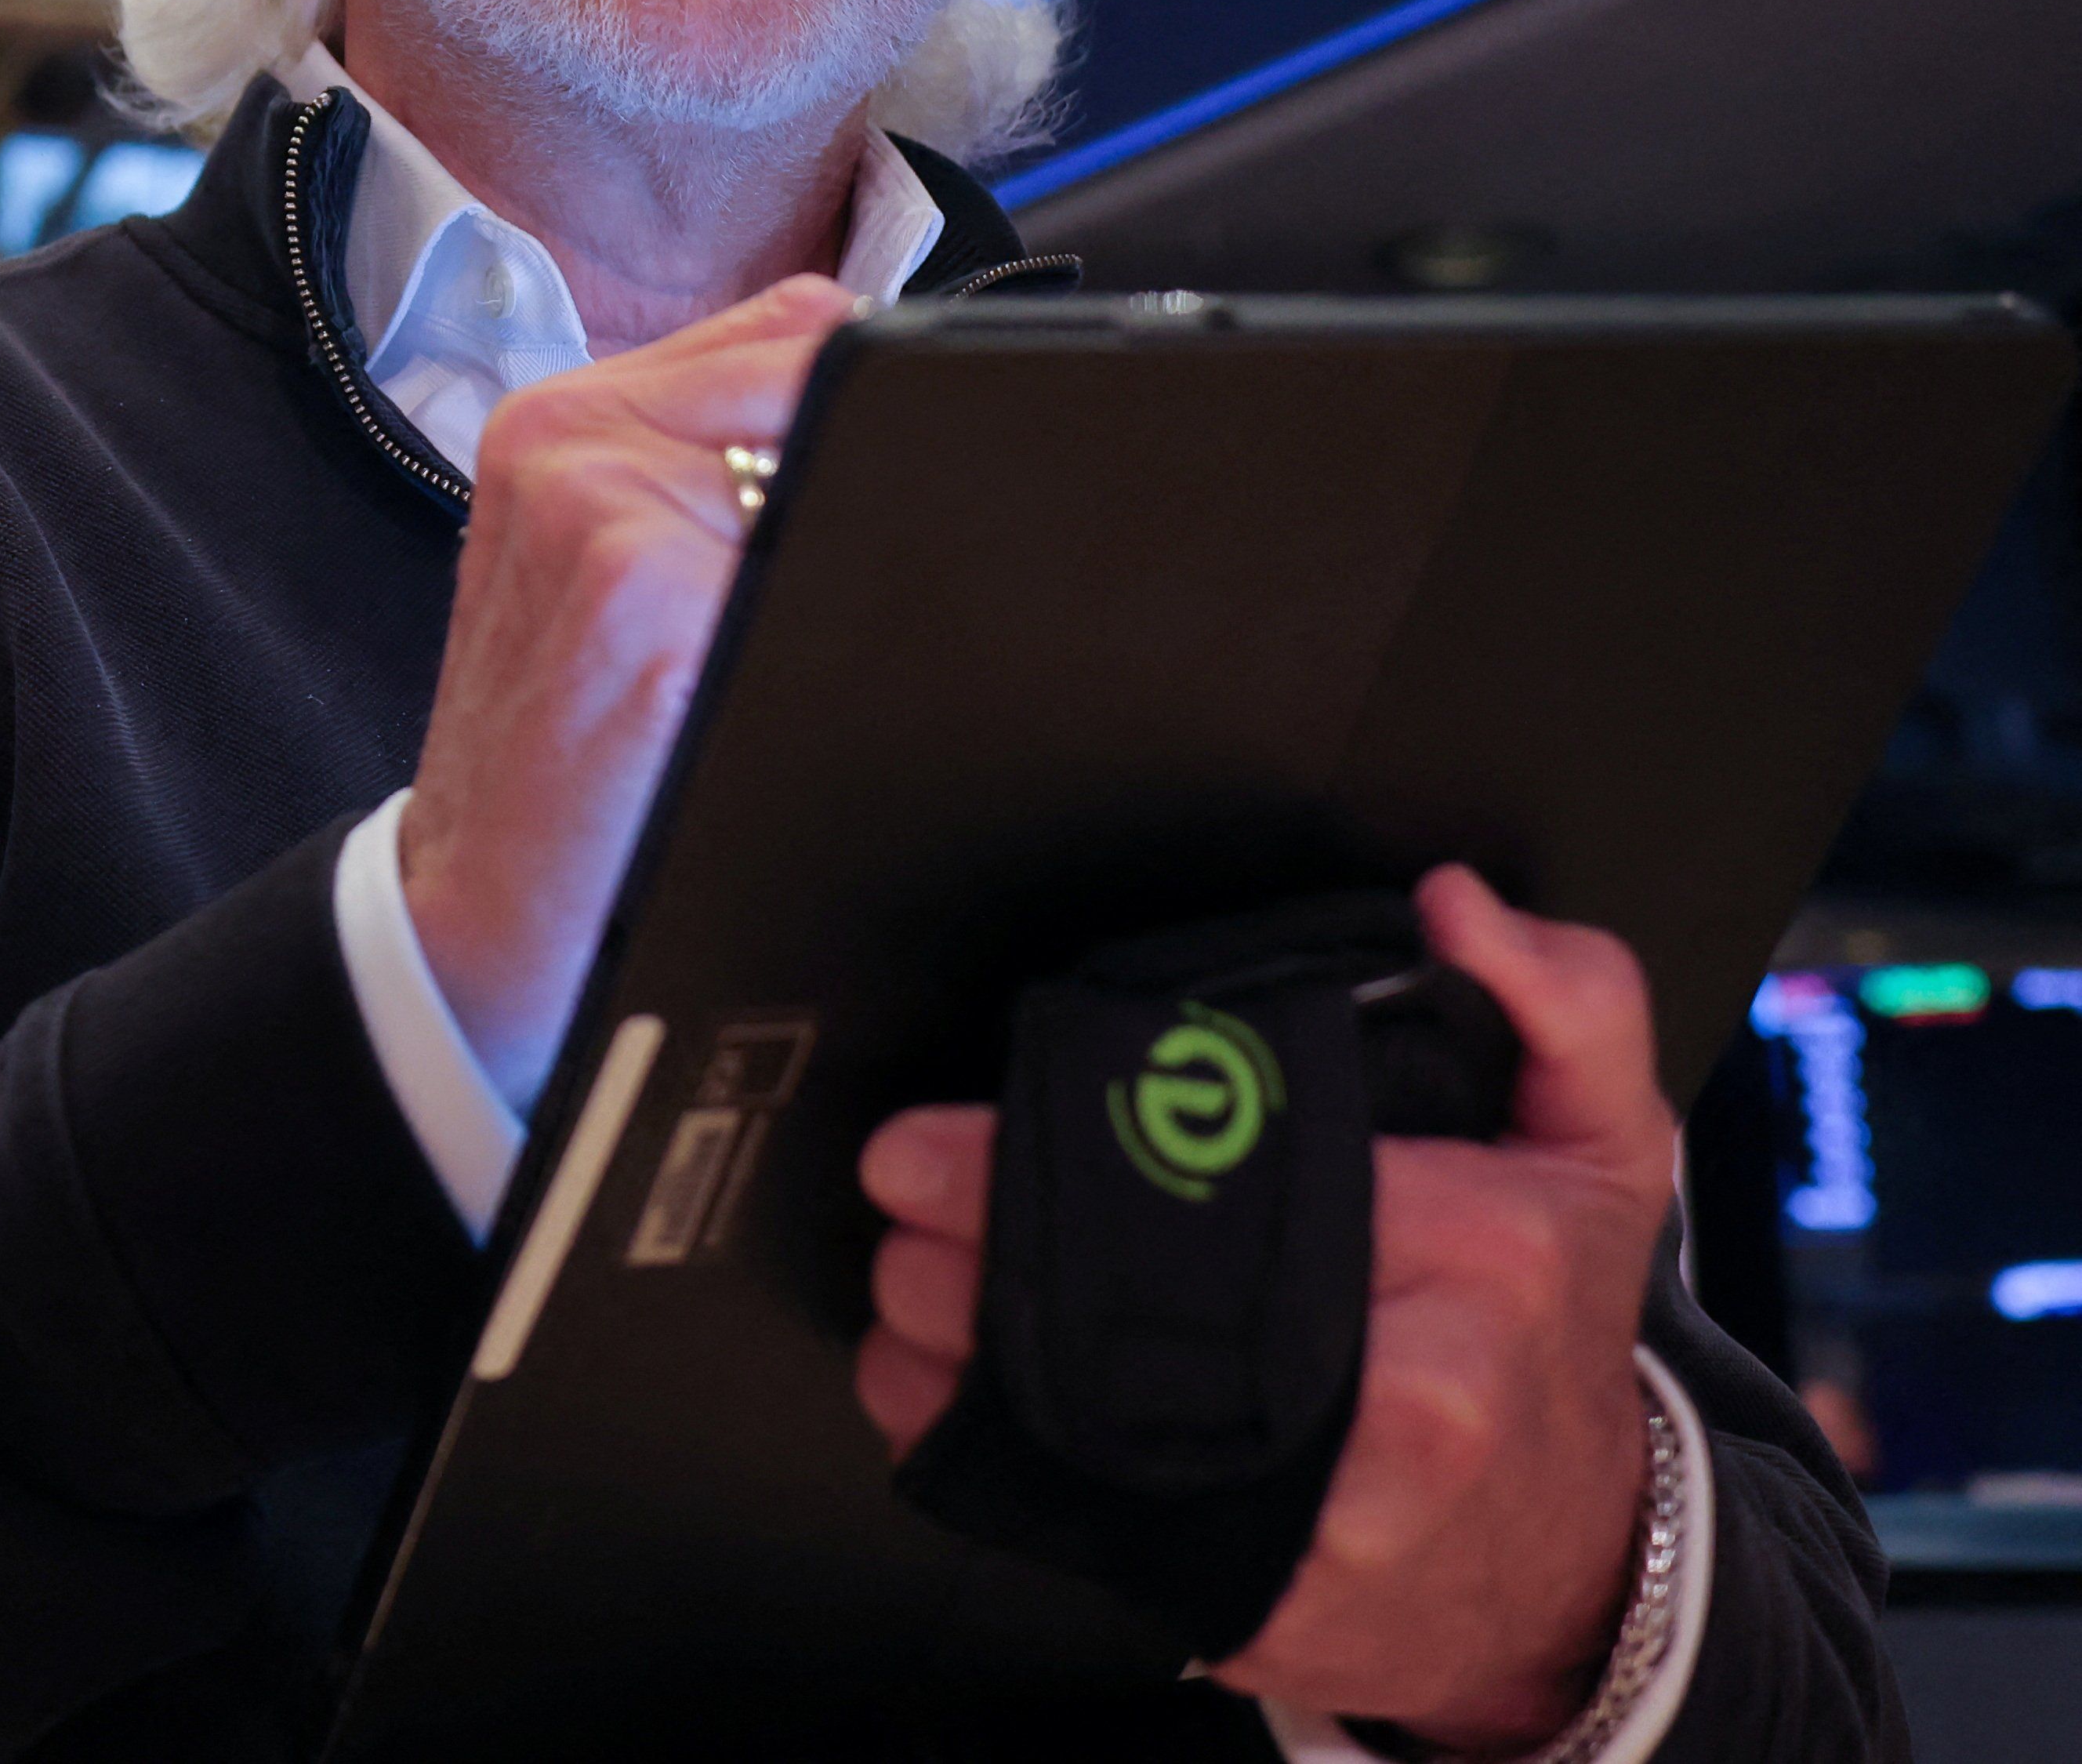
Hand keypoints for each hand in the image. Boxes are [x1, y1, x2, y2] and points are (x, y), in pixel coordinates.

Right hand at [396, 276, 846, 1089]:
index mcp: (556, 419)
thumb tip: (866, 360)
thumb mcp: (602, 570)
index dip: (856, 412)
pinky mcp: (654, 607)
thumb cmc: (561, 754)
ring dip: (849, 562)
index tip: (872, 495)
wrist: (477, 920)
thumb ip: (715, 450)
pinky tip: (779, 706)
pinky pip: (823, 571)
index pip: (788, 327)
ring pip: (837, 470)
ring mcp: (605, 514)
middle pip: (822, 378)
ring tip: (758, 662)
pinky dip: (846, 639)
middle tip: (815, 609)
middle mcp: (567, 442)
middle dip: (863, 477)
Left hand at [855, 865, 1671, 1750]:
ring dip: (954, 1354)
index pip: (1227, 1178)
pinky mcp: (1259, 1601)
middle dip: (975, 1249)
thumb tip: (1458, 906)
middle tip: (904, 1204)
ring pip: (1080, 1425)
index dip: (1048, 1153)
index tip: (929, 1142)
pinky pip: (1082, 1521)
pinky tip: (943, 1396)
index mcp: (1479, 1255)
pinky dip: (986, 1454)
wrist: (1573, 1566)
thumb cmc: (1554, 1333)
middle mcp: (1405, 1399)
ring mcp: (1329, 1522)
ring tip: (908, 1291)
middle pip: (1130, 1307)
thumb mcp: (1603, 1147)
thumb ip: (1560, 998)